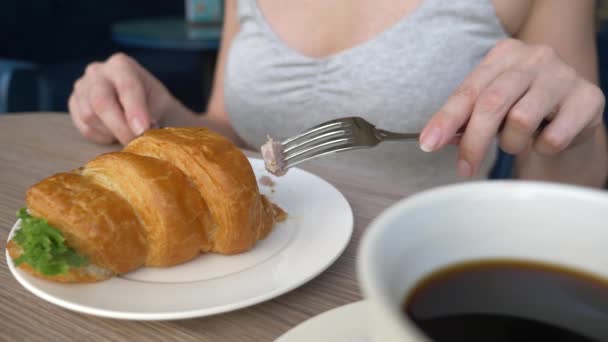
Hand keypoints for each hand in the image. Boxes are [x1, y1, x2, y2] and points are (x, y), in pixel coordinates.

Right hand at [69, 53, 176, 144]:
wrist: (139, 104)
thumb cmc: (152, 104)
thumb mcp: (161, 105)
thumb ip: (153, 115)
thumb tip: (146, 131)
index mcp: (122, 65)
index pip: (127, 86)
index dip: (135, 110)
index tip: (143, 130)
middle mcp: (97, 71)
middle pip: (101, 101)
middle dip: (120, 127)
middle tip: (136, 143)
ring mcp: (81, 87)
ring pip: (90, 117)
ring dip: (112, 132)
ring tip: (129, 134)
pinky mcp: (73, 104)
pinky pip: (84, 127)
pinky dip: (102, 136)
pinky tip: (115, 133)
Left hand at [419, 38, 604, 177]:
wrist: (572, 112)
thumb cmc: (522, 106)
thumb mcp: (491, 105)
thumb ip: (465, 117)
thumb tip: (434, 139)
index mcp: (504, 55)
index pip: (468, 90)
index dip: (446, 119)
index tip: (428, 144)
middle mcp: (534, 58)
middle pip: (492, 103)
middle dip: (473, 141)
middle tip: (465, 168)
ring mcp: (563, 75)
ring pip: (521, 120)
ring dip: (512, 143)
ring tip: (517, 141)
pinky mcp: (588, 99)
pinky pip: (554, 137)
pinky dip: (542, 148)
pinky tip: (545, 140)